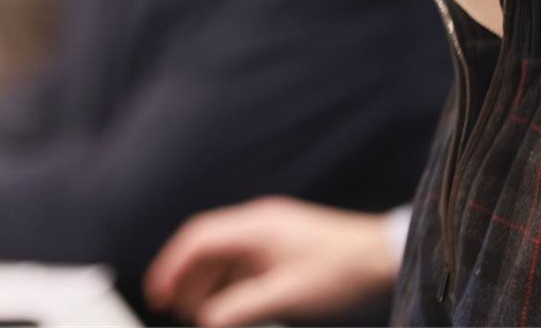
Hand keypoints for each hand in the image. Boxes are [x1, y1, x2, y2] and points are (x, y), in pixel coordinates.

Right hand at [145, 197, 396, 327]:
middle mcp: (258, 222)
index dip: (172, 266)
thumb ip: (241, 308)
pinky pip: (243, 259)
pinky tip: (228, 304)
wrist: (382, 255)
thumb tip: (205, 322)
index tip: (158, 293)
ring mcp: (270, 231)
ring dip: (206, 281)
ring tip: (197, 313)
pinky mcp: (281, 243)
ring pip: (224, 253)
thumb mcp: (287, 296)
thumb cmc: (340, 272)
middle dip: (185, 276)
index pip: (198, 238)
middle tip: (172, 308)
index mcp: (255, 226)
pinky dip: (228, 281)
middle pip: (207, 245)